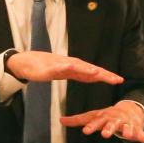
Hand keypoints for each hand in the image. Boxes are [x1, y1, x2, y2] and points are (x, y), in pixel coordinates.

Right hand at [6, 50, 122, 84]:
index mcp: (74, 68)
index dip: (106, 76)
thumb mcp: (64, 72)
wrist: (24, 63)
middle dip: (103, 74)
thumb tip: (90, 77)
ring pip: (76, 67)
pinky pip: (57, 67)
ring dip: (87, 69)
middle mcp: (69, 64)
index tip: (119, 80)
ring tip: (98, 73)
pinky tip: (71, 67)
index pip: (93, 73)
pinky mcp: (48, 67)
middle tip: (117, 79)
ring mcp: (59, 65)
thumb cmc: (43, 67)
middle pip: (89, 69)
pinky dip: (65, 67)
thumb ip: (76, 74)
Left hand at [61, 99, 143, 142]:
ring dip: (128, 132)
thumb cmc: (107, 116)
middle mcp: (116, 120)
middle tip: (105, 134)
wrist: (128, 109)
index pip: (96, 122)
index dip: (91, 126)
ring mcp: (128, 124)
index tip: (86, 131)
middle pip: (112, 125)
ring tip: (128, 136)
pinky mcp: (137, 129)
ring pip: (128, 128)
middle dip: (109, 129)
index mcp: (105, 117)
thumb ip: (78, 120)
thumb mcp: (93, 116)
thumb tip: (60, 120)